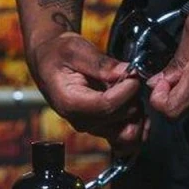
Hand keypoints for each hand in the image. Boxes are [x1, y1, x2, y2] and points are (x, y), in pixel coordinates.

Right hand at [29, 32, 147, 154]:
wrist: (49, 63)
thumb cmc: (58, 55)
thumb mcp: (75, 49)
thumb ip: (100, 63)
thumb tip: (126, 71)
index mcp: (70, 103)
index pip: (107, 105)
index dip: (127, 90)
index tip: (133, 74)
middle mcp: (81, 121)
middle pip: (121, 117)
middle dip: (133, 96)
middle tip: (130, 77)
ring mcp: (93, 128)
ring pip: (128, 132)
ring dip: (137, 110)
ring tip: (130, 90)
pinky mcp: (103, 129)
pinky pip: (128, 139)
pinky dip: (139, 126)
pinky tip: (138, 107)